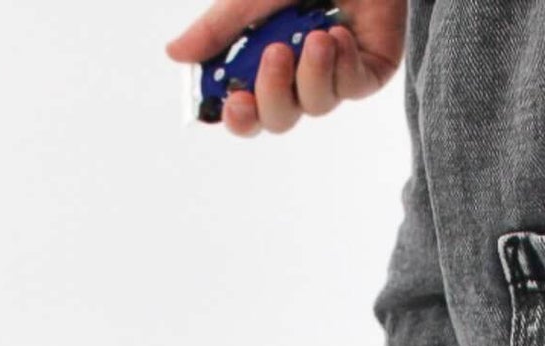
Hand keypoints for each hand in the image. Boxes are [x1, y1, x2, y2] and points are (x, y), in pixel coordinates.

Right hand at [166, 2, 404, 135]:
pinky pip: (352, 87)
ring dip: (313, 72)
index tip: (234, 104)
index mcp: (264, 61)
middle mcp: (298, 75)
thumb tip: (175, 54)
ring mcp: (334, 76)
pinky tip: (339, 31)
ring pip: (317, 105)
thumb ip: (218, 28)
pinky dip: (344, 62)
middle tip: (275, 53)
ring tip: (318, 33)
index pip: (247, 108)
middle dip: (274, 93)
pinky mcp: (369, 72)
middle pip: (279, 118)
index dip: (240, 117)